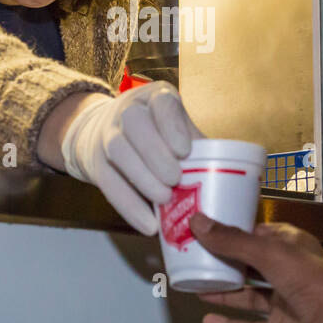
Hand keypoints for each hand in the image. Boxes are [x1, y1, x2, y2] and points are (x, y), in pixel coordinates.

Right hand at [59, 81, 203, 234]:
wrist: (102, 132)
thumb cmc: (156, 134)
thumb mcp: (176, 130)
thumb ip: (197, 147)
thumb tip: (227, 178)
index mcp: (156, 98)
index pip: (162, 103)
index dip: (171, 125)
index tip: (184, 150)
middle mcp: (127, 110)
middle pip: (135, 123)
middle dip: (155, 152)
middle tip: (174, 179)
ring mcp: (107, 134)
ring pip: (118, 150)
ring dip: (142, 177)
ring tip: (164, 199)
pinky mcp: (95, 162)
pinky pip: (108, 183)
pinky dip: (129, 206)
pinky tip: (147, 224)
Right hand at [189, 211, 322, 322]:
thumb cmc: (310, 279)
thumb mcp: (269, 253)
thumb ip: (232, 241)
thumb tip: (196, 222)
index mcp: (289, 245)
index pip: (256, 233)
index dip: (230, 230)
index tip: (201, 226)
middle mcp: (285, 272)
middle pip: (248, 264)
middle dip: (222, 261)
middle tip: (190, 256)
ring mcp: (281, 303)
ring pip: (246, 295)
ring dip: (222, 291)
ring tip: (192, 284)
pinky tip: (206, 320)